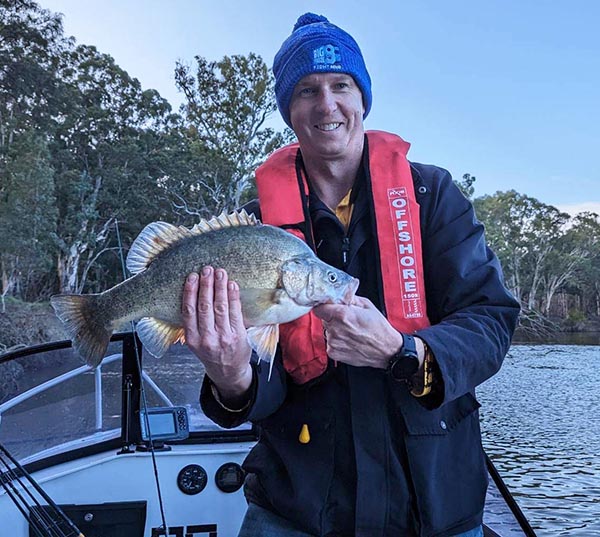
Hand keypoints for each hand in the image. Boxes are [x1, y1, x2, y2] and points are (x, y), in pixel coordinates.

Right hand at [182, 266, 251, 400]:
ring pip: (220, 307)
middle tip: (207, 269)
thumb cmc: (211, 353)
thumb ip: (193, 323)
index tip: (192, 276)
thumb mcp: (196, 342)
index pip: (188, 311)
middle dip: (206, 285)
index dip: (190, 291)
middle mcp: (206, 338)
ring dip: (220, 287)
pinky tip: (232, 285)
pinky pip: (235, 312)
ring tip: (220, 273)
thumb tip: (194, 292)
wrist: (228, 372)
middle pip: (204, 306)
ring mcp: (223, 337)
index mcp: (192, 339)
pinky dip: (233, 296)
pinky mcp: (238, 335)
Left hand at [313, 296, 404, 367]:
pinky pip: (330, 342)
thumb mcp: (367, 305)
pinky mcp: (333, 352)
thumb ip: (349, 297)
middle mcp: (335, 329)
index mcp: (342, 315)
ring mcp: (333, 342)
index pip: (319, 307)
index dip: (324, 305)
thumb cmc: (380, 329)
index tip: (329, 306)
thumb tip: (340, 293)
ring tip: (351, 331)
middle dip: (332, 316)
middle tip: (346, 319)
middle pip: (324, 318)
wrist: (387, 350)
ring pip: (327, 330)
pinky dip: (337, 340)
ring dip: (335, 329)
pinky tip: (350, 340)